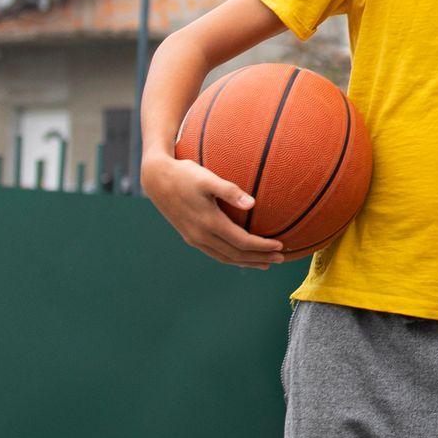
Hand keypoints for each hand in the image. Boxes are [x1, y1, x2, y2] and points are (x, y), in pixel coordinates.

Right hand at [141, 154, 285, 269]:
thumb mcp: (207, 178)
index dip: (262, 246)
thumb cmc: (185, 174)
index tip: (280, 246)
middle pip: (236, 254)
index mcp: (209, 222)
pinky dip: (231, 258)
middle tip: (281, 259)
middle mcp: (201, 235)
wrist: (156, 180)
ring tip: (265, 263)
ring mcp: (194, 238)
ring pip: (225, 257)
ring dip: (246, 262)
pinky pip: (215, 253)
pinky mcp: (190, 236)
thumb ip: (229, 190)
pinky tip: (240, 256)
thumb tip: (252, 204)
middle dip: (259, 258)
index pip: (242, 242)